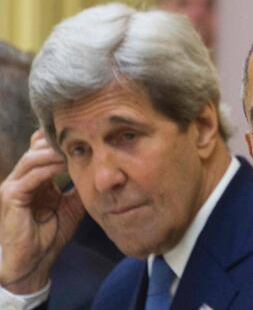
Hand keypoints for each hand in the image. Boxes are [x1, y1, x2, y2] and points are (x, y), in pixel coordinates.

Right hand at [0, 130, 84, 292]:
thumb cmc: (52, 232)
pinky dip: (49, 168)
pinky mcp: (11, 196)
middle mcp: (22, 177)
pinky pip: (31, 176)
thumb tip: (97, 171)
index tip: (84, 137)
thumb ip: (79, 186)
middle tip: (81, 138)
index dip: (59, 141)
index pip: (42, 149)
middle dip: (57, 141)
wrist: (36, 259)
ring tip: (75, 149)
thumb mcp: (72, 204)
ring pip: (32, 157)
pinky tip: (64, 164)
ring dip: (54, 152)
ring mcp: (14, 185)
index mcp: (34, 177)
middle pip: (35, 147)